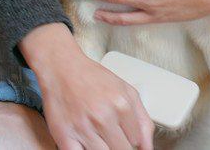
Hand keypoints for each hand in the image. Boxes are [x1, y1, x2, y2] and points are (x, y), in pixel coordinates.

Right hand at [19, 23, 153, 149]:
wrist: (62, 68)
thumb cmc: (94, 79)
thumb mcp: (127, 92)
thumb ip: (142, 121)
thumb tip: (148, 148)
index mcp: (122, 106)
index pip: (137, 141)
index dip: (130, 138)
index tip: (123, 132)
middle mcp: (103, 117)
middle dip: (119, 144)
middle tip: (110, 133)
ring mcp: (83, 128)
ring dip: (103, 148)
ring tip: (97, 134)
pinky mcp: (64, 136)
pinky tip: (85, 141)